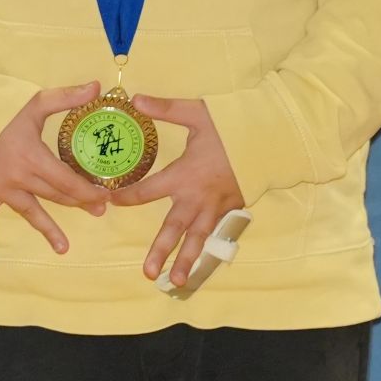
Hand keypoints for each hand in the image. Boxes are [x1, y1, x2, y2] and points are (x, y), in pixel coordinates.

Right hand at [0, 82, 109, 267]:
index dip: (89, 191)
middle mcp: (18, 177)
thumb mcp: (35, 103)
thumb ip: (67, 97)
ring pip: (31, 212)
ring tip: (64, 248)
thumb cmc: (3, 113)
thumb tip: (98, 87)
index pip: (68, 182)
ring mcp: (0, 189)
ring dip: (48, 229)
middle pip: (56, 197)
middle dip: (79, 203)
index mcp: (33, 157)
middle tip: (98, 210)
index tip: (107, 197)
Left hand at [111, 95, 245, 285]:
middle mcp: (197, 198)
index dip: (126, 197)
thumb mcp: (196, 113)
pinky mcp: (232, 210)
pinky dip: (208, 250)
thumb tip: (135, 99)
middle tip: (148, 273)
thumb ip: (164, 109)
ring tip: (175, 282)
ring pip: (198, 240)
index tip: (108, 202)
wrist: (272, 139)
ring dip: (187, 261)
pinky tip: (200, 266)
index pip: (147, 191)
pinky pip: (215, 233)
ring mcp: (216, 208)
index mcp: (184, 176)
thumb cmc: (232, 126)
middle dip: (161, 251)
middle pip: (175, 229)